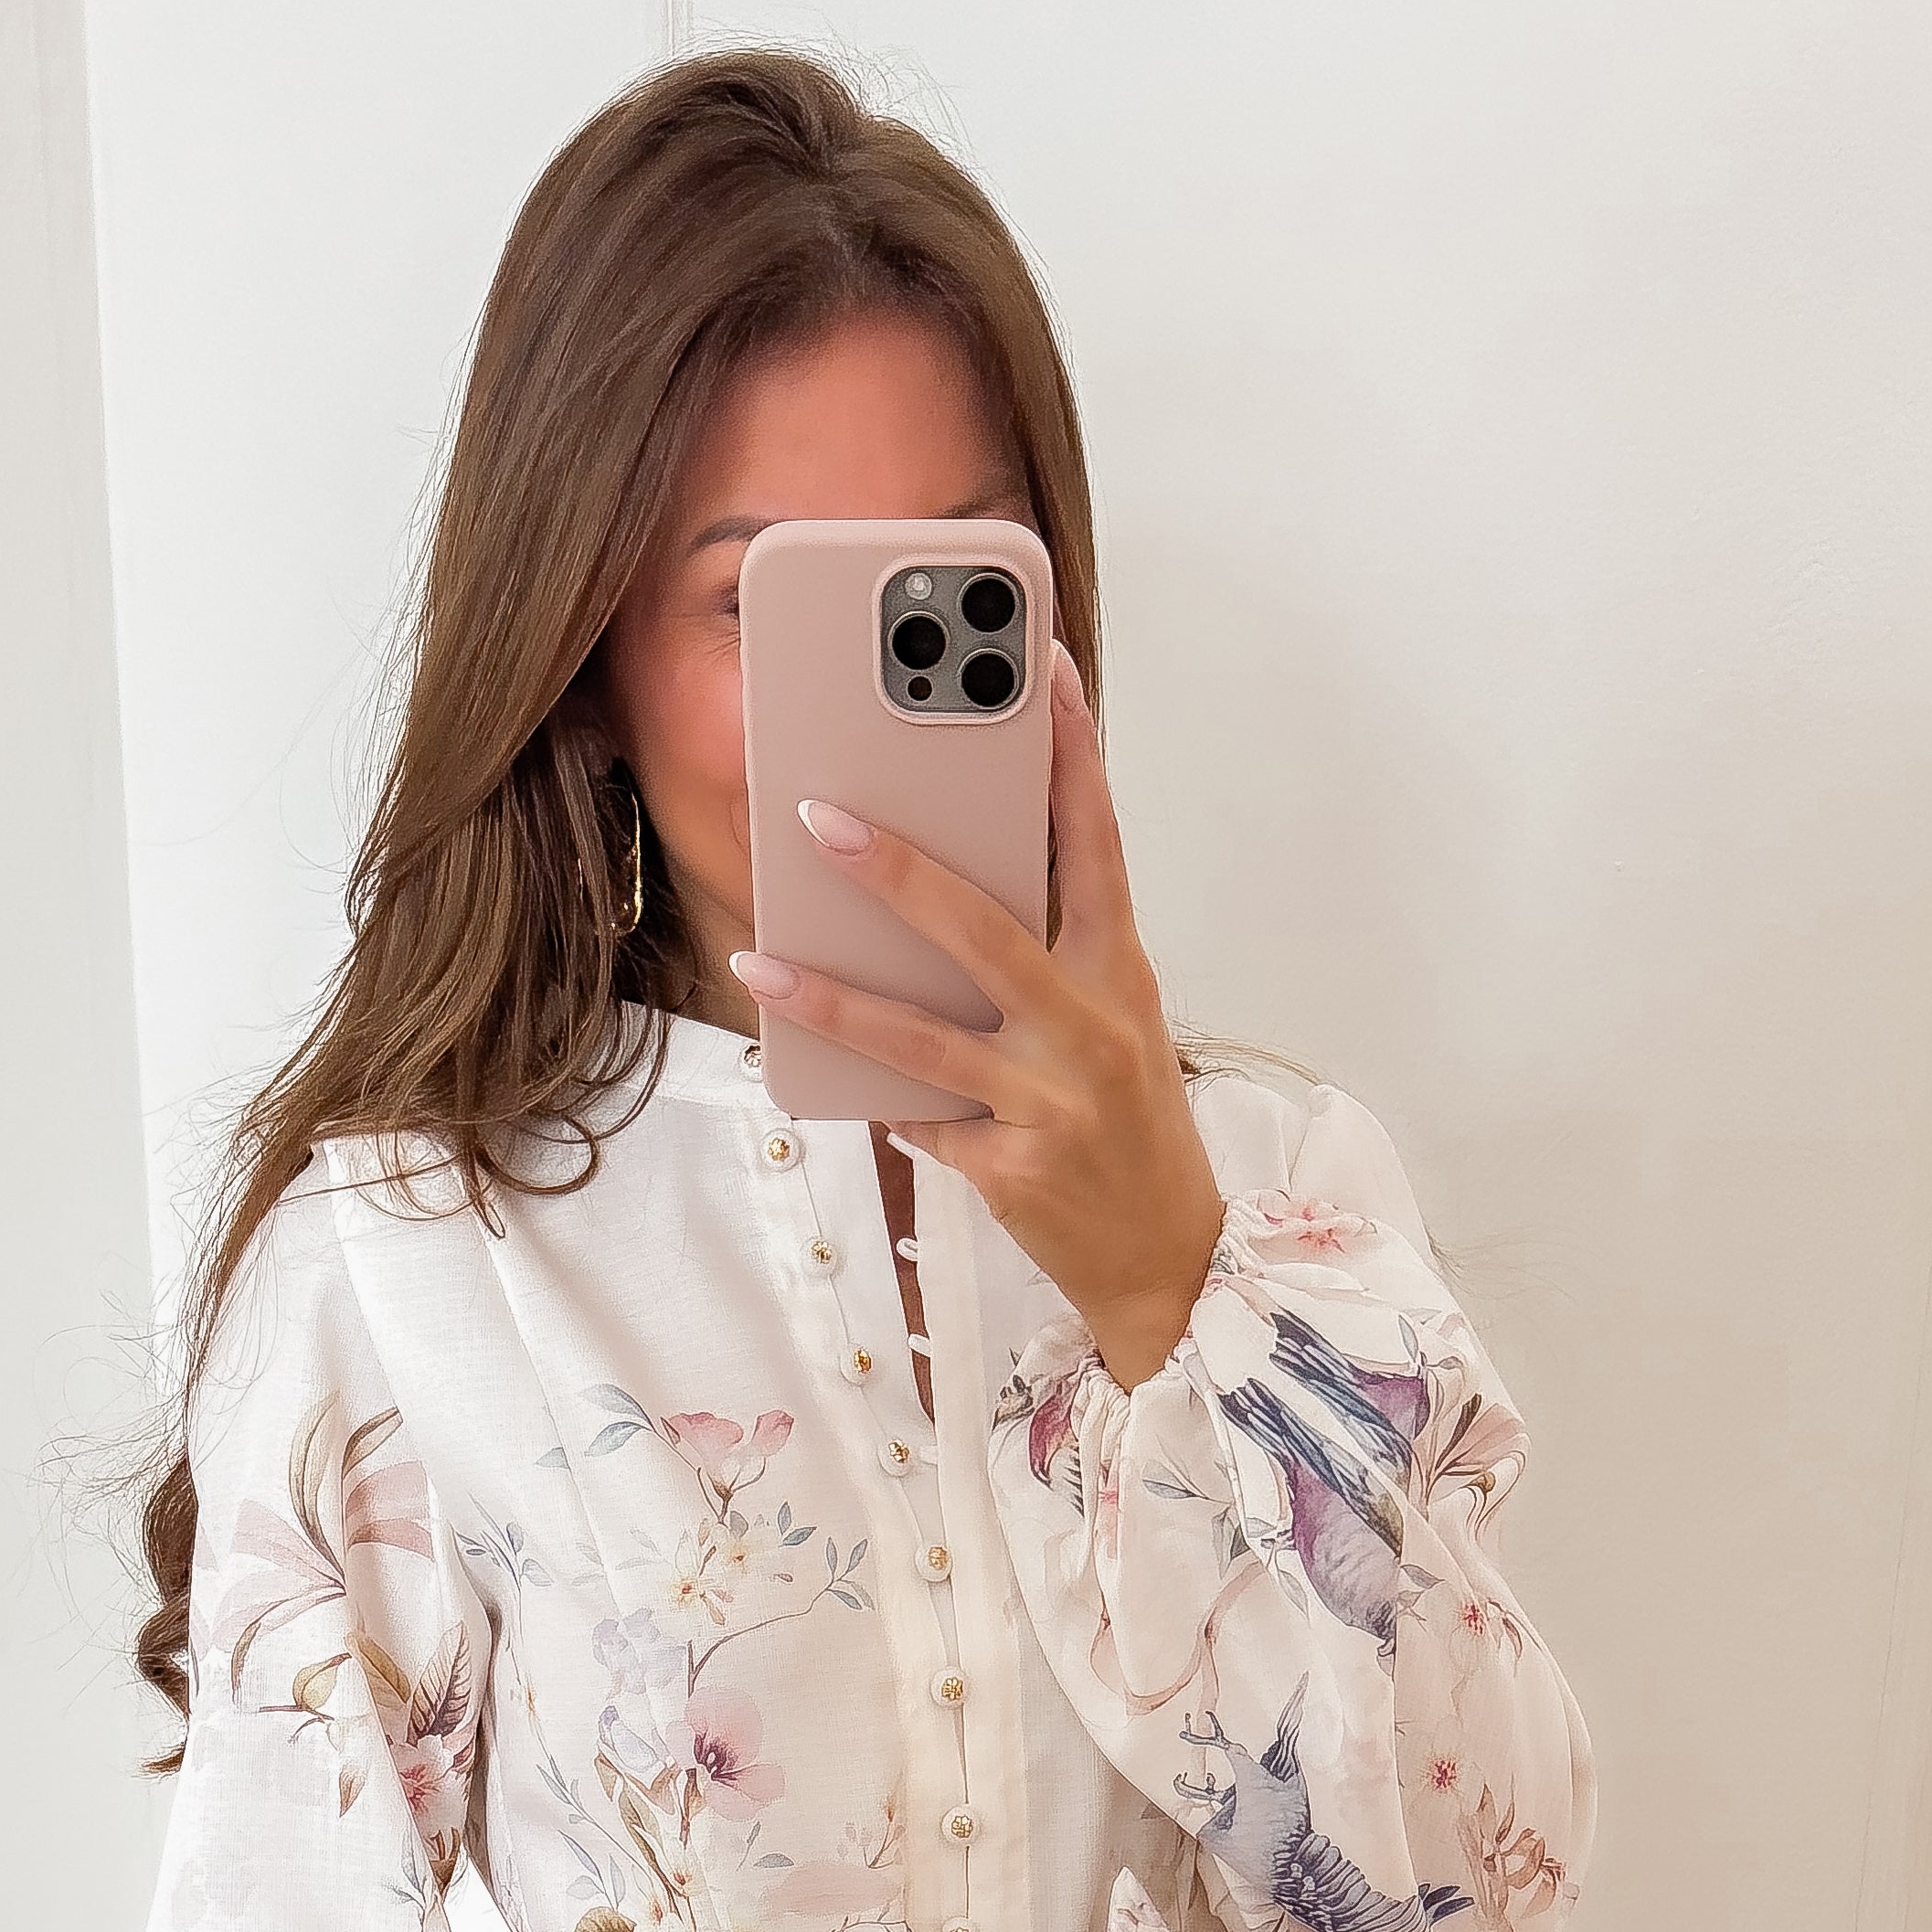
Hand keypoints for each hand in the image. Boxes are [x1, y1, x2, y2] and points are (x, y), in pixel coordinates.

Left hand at [728, 652, 1227, 1391]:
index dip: (1070, 753)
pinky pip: (919, 1118)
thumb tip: (946, 889)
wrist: (1169, 1259)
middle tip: (820, 818)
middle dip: (898, 870)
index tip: (1038, 672)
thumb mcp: (1113, 1024)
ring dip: (833, 997)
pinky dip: (876, 1096)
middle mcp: (1090, 1029)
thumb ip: (1050, 953)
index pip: (1097, 844)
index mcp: (1122, 973)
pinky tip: (822, 1071)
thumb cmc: (1129, 1125)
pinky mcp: (1010, 1168)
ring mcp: (1049, 1103)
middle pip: (986, 930)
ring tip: (761, 964)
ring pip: (923, 1037)